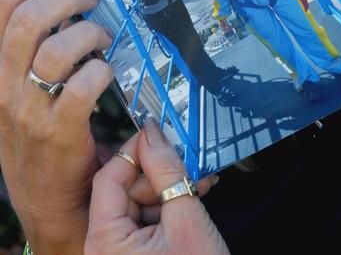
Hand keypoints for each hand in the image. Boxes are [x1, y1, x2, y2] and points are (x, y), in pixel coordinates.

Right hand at [0, 0, 113, 254]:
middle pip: (27, 18)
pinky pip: (82, 87)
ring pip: (56, 49)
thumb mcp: (18, 81)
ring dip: (89, 32)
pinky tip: (107, 71)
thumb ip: (33, 39)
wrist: (45, 194)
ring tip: (103, 37)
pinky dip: (102, 70)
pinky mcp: (58, 132)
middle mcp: (3, 84)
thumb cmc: (39, 126)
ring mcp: (28, 110)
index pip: (1, 2)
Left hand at [86, 120, 229, 254]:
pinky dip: (170, 206)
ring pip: (139, 202)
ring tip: (201, 182)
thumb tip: (153, 134)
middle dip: (160, 173)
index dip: (134, 152)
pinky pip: (147, 219)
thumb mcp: (185, 218)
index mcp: (105, 242)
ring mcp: (118, 254)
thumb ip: (167, 172)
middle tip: (190, 162)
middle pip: (125, 189)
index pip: (108, 178)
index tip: (159, 134)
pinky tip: (194, 199)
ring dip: (170, 188)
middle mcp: (103, 249)